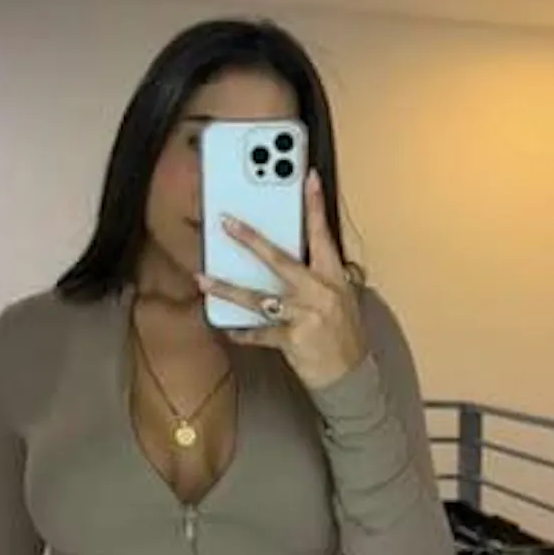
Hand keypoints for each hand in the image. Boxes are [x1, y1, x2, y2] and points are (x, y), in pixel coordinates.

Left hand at [197, 170, 368, 390]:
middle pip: (280, 260)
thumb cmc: (345, 335)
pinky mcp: (292, 339)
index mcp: (333, 277)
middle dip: (251, 240)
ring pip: (259, 298)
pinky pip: (259, 332)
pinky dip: (242, 331)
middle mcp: (319, 292)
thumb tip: (301, 255)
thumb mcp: (341, 299)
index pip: (324, 234)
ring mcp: (305, 315)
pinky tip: (226, 328)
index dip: (316, 205)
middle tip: (227, 223)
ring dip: (227, 289)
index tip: (308, 178)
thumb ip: (321, 277)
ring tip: (202, 279)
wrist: (351, 376)